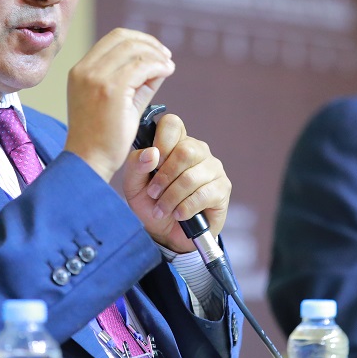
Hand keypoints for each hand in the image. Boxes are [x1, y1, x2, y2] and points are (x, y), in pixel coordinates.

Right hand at [64, 29, 174, 181]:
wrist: (89, 162)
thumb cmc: (103, 138)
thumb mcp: (119, 101)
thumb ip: (137, 81)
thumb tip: (159, 63)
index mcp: (81, 70)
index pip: (113, 38)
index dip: (139, 40)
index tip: (156, 52)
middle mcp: (85, 70)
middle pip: (123, 38)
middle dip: (150, 44)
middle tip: (166, 57)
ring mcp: (95, 78)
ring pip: (133, 50)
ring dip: (156, 55)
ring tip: (168, 67)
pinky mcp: (110, 90)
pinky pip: (141, 67)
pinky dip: (158, 65)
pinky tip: (167, 72)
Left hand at [121, 113, 230, 252]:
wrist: (166, 233)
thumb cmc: (150, 203)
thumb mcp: (133, 185)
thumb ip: (136, 165)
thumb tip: (151, 154)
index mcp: (175, 142)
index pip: (172, 124)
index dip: (161, 141)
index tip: (152, 164)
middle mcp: (198, 150)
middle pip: (184, 151)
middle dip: (164, 177)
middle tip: (153, 194)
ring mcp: (213, 168)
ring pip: (192, 176)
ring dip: (171, 197)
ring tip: (162, 209)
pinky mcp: (223, 188)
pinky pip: (204, 194)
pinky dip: (186, 208)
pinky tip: (179, 215)